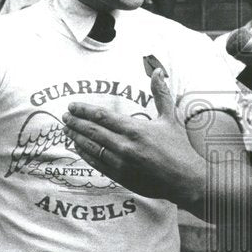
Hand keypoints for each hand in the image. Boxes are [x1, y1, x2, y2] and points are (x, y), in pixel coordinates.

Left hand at [62, 68, 204, 206]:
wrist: (187, 181)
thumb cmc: (179, 149)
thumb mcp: (170, 119)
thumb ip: (160, 94)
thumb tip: (157, 71)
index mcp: (135, 129)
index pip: (101, 116)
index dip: (84, 110)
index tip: (72, 105)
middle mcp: (125, 146)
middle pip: (92, 131)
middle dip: (75, 122)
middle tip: (65, 116)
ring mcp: (121, 163)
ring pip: (90, 147)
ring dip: (76, 137)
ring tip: (66, 129)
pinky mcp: (120, 177)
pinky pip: (96, 163)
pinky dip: (84, 153)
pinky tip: (77, 146)